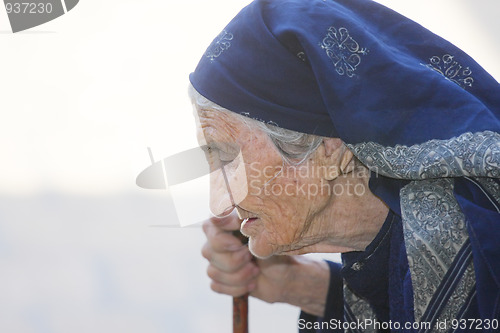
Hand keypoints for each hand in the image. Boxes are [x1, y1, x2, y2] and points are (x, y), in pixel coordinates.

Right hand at [201, 212, 329, 315]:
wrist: (286, 275)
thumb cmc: (277, 248)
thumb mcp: (265, 230)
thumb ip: (243, 221)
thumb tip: (222, 217)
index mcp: (226, 222)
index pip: (210, 223)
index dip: (222, 234)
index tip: (239, 238)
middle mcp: (217, 239)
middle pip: (208, 251)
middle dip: (234, 259)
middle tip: (251, 256)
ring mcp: (216, 259)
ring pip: (212, 271)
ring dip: (238, 275)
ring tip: (255, 270)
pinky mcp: (219, 278)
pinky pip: (215, 286)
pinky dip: (237, 287)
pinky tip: (251, 282)